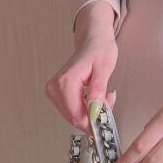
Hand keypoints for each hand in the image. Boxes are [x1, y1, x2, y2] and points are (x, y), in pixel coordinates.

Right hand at [44, 0, 117, 133]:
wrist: (93, 40)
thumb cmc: (99, 50)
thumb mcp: (104, 69)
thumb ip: (97, 91)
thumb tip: (94, 111)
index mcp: (66, 81)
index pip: (76, 115)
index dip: (93, 121)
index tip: (107, 115)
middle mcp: (55, 87)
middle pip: (74, 117)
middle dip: (93, 115)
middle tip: (108, 100)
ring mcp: (54, 90)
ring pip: (73, 116)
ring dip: (91, 112)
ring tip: (103, 96)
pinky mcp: (56, 93)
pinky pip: (72, 110)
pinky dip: (86, 108)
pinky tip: (94, 97)